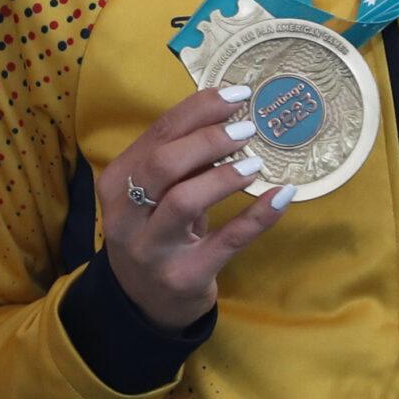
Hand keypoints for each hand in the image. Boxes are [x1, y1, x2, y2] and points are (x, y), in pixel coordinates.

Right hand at [97, 85, 285, 331]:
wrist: (144, 304)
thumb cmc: (155, 233)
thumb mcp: (153, 195)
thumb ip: (177, 160)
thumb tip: (227, 115)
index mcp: (117, 183)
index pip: (157, 134)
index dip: (198, 109)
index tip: (237, 95)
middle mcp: (126, 215)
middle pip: (163, 164)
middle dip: (208, 139)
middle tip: (247, 130)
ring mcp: (152, 249)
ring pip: (184, 201)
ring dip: (224, 176)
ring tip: (256, 162)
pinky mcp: (184, 277)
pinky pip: (225, 242)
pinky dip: (257, 216)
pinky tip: (281, 195)